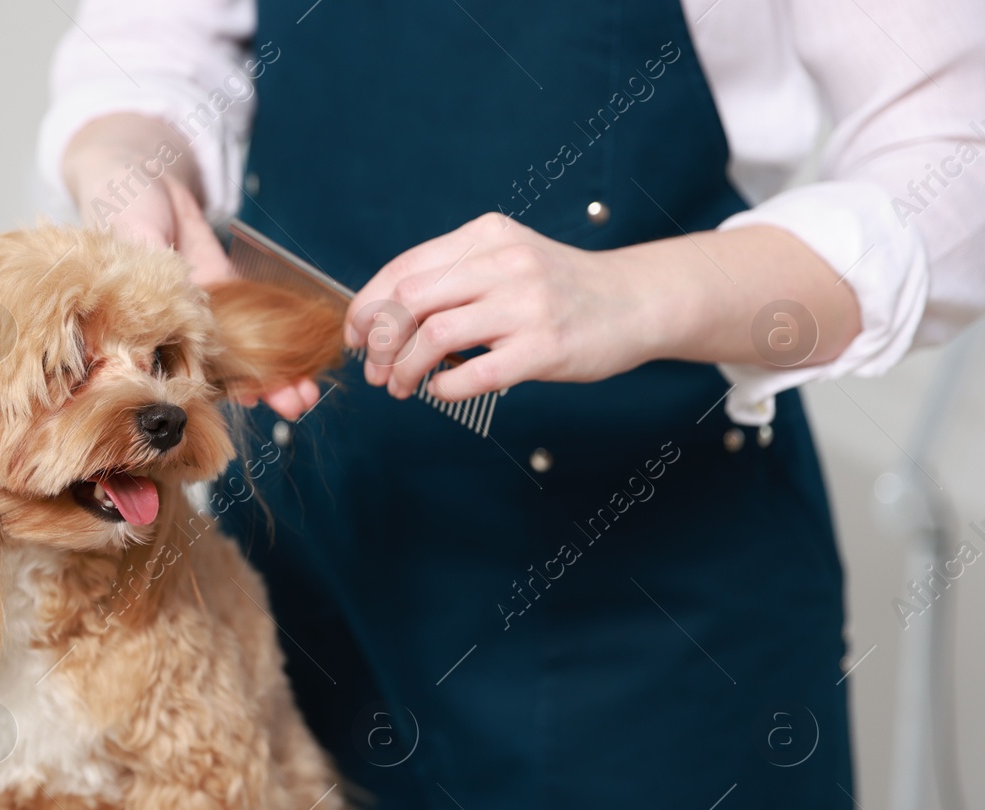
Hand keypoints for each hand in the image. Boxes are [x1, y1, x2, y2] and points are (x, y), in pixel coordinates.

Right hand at [64, 115, 316, 417]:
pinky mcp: (226, 288)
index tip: (246, 403)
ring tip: (307, 394)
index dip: (214, 391)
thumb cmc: (123, 200)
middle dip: (258, 392)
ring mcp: (204, 312)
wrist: (145, 167)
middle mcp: (174, 328)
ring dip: (276, 376)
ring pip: (243, 355)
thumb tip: (176, 308)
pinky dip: (281, 342)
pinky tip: (305, 362)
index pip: (179, 369)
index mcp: (143, 325)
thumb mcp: (134, 235)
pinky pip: (257, 322)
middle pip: (219, 372)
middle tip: (295, 406)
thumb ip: (153, 272)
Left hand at [344, 213, 652, 402]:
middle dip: (378, 342)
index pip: (403, 269)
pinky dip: (444, 388)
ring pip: (434, 336)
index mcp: (486, 236)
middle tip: (375, 370)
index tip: (354, 334)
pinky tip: (441, 391)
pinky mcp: (545, 347)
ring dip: (404, 369)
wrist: (637, 300)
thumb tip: (382, 314)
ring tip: (400, 386)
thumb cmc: (561, 288)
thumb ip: (454, 276)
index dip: (366, 306)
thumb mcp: (507, 258)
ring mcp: (526, 305)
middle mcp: (504, 264)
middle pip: (409, 301)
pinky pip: (474, 373)